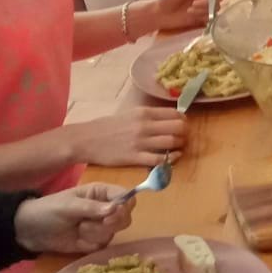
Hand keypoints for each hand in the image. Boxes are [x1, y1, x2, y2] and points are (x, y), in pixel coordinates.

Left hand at [15, 182, 133, 254]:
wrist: (31, 232)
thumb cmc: (48, 210)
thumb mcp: (68, 206)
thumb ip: (92, 208)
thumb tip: (115, 209)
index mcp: (101, 192)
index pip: (126, 196)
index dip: (124, 206)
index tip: (111, 216)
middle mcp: (105, 208)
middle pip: (125, 216)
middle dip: (110, 223)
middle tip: (89, 224)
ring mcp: (101, 225)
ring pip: (114, 232)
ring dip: (95, 233)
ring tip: (78, 228)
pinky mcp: (95, 241)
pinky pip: (104, 245)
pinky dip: (90, 243)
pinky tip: (77, 239)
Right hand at [68, 108, 187, 167]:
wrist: (86, 139)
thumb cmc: (107, 127)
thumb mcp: (129, 114)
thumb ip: (147, 116)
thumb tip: (167, 119)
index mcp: (143, 112)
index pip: (174, 113)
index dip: (183, 120)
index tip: (183, 125)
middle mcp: (144, 125)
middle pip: (177, 127)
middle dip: (185, 133)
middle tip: (184, 138)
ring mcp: (140, 142)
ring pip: (172, 142)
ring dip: (180, 146)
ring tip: (179, 148)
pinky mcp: (135, 157)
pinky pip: (160, 159)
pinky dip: (171, 159)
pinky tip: (173, 158)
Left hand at [145, 0, 224, 33]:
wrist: (159, 13)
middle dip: (209, 1)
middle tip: (194, 3)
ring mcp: (204, 8)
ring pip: (215, 8)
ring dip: (203, 9)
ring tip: (189, 10)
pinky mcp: (202, 19)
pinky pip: (211, 18)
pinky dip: (202, 16)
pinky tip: (191, 16)